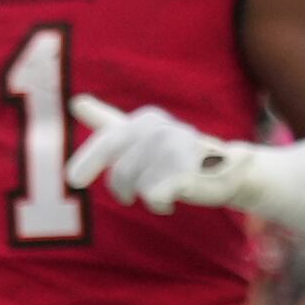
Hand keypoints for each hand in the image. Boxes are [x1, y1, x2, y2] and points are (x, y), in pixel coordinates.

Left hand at [66, 95, 224, 211]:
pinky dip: (159, 203)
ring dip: (143, 193)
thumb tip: (76, 101)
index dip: (88, 162)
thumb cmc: (179, 155)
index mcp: (144, 120)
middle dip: (118, 185)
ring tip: (160, 190)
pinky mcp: (183, 170)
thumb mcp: (143, 135)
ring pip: (132, 184)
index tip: (74, 180)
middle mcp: (156, 128)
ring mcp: (170, 148)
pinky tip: (171, 200)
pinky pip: (151, 195)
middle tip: (126, 198)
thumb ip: (108, 120)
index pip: (107, 141)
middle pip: (117, 168)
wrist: (230, 170)